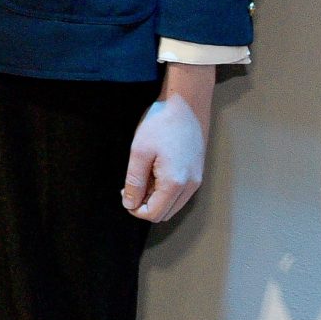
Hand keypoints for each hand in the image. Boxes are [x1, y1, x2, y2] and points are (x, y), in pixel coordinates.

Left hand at [123, 62, 214, 221]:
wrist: (186, 105)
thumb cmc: (161, 125)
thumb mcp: (139, 152)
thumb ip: (134, 182)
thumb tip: (130, 203)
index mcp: (175, 183)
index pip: (154, 214)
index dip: (135, 209)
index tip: (123, 193)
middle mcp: (190, 186)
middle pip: (165, 213)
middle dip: (145, 205)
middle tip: (130, 186)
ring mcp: (196, 180)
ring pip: (173, 204)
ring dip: (155, 198)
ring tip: (142, 177)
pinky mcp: (197, 172)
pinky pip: (180, 193)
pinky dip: (165, 190)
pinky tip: (154, 172)